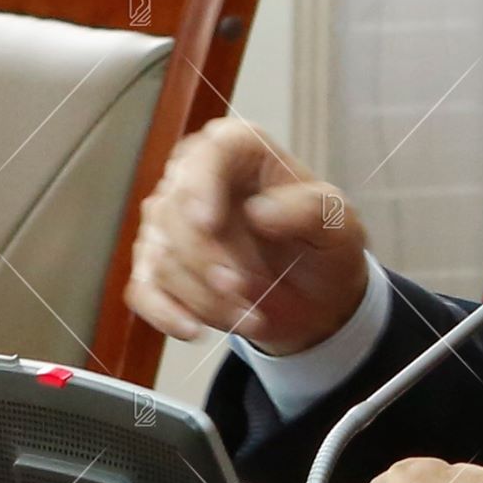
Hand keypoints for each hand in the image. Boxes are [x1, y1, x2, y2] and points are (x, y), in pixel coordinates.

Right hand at [125, 116, 368, 354]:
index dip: (200, 185)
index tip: (209, 224)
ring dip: (206, 297)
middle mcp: (196, 178)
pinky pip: (144, 290)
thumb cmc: (323, 243)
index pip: (209, 152)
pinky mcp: (159, 267)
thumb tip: (259, 212)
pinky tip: (193, 330)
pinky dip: (166, 314)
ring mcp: (170, 223)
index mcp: (241, 151)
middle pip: (175, 213)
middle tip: (246, 289)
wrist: (314, 294)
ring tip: (253, 316)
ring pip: (164, 257)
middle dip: (208, 260)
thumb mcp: (338, 222)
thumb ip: (310, 209)